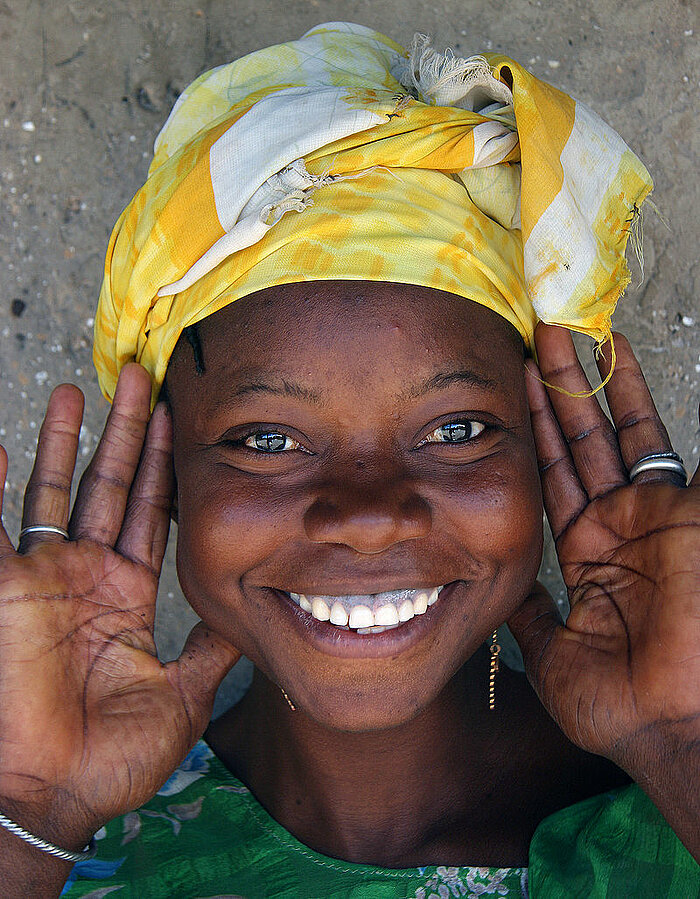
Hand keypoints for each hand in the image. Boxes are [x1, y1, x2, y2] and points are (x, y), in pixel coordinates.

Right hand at [0, 365, 239, 848]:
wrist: (56, 794)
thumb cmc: (114, 754)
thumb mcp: (185, 692)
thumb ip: (213, 646)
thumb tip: (251, 614)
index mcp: (128, 591)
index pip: (152, 511)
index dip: (162, 467)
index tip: (177, 420)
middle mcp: (88, 574)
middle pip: (111, 485)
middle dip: (125, 433)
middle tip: (140, 379)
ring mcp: (44, 577)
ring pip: (57, 491)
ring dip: (67, 443)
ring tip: (79, 391)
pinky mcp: (5, 590)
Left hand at [509, 324, 698, 851]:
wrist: (671, 724)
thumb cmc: (617, 702)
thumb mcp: (552, 652)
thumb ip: (530, 614)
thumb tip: (505, 593)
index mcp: (587, 549)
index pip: (554, 472)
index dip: (537, 429)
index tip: (517, 386)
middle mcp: (619, 522)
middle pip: (584, 439)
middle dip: (564, 388)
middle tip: (542, 335)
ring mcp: (653, 513)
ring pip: (620, 431)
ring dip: (600, 382)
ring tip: (579, 331)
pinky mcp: (683, 511)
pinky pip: (665, 449)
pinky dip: (648, 408)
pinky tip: (629, 363)